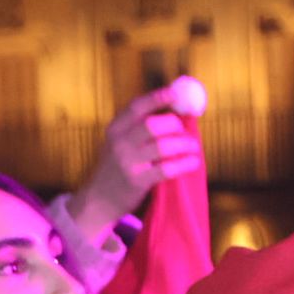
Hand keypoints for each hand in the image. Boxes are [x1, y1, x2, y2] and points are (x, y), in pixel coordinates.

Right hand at [65, 86, 203, 241]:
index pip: (137, 107)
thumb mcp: (119, 144)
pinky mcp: (138, 181)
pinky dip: (184, 164)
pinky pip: (167, 169)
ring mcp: (128, 162)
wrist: (99, 199)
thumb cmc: (117, 168)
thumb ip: (138, 129)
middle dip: (175, 125)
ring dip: (184, 144)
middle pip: (153, 125)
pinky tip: (193, 162)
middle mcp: (119, 142)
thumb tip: (174, 114)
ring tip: (194, 147)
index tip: (175, 93)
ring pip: (163, 146)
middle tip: (187, 132)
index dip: (157, 98)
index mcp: (115, 128)